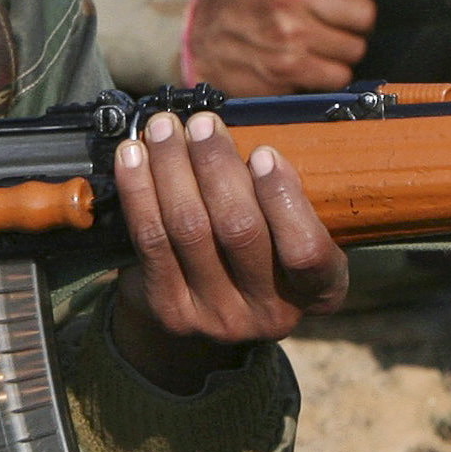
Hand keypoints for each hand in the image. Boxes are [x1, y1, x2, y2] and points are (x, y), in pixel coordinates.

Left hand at [107, 109, 347, 390]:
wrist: (207, 328)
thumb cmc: (259, 257)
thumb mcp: (292, 237)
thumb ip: (283, 200)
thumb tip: (250, 144)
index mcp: (317, 291)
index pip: (307, 251)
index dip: (283, 199)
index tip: (263, 152)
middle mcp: (270, 313)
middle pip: (238, 228)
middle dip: (216, 165)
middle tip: (202, 123)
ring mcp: (217, 316)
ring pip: (189, 227)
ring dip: (172, 166)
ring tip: (165, 127)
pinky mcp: (170, 308)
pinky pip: (150, 238)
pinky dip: (139, 189)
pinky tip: (133, 155)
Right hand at [186, 0, 432, 96]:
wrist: (201, 40)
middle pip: (363, 12)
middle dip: (356, 19)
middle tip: (332, 17)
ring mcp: (287, 34)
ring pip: (355, 47)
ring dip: (343, 48)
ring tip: (313, 39)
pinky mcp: (288, 69)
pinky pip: (339, 75)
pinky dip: (331, 72)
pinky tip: (307, 61)